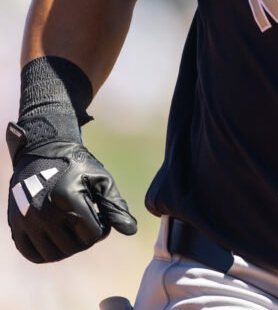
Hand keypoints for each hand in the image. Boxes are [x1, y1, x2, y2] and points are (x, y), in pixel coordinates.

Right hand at [7, 123, 137, 262]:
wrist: (44, 153)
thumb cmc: (78, 166)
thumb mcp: (101, 180)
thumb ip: (115, 206)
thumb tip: (131, 231)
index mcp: (67, 199)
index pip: (92, 236)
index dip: (102, 230)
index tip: (101, 216)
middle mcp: (43, 212)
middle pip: (73, 248)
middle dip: (86, 240)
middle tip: (88, 223)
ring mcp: (26, 220)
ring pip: (52, 255)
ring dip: (68, 248)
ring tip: (73, 230)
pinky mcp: (15, 225)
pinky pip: (31, 254)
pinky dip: (46, 253)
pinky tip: (57, 239)